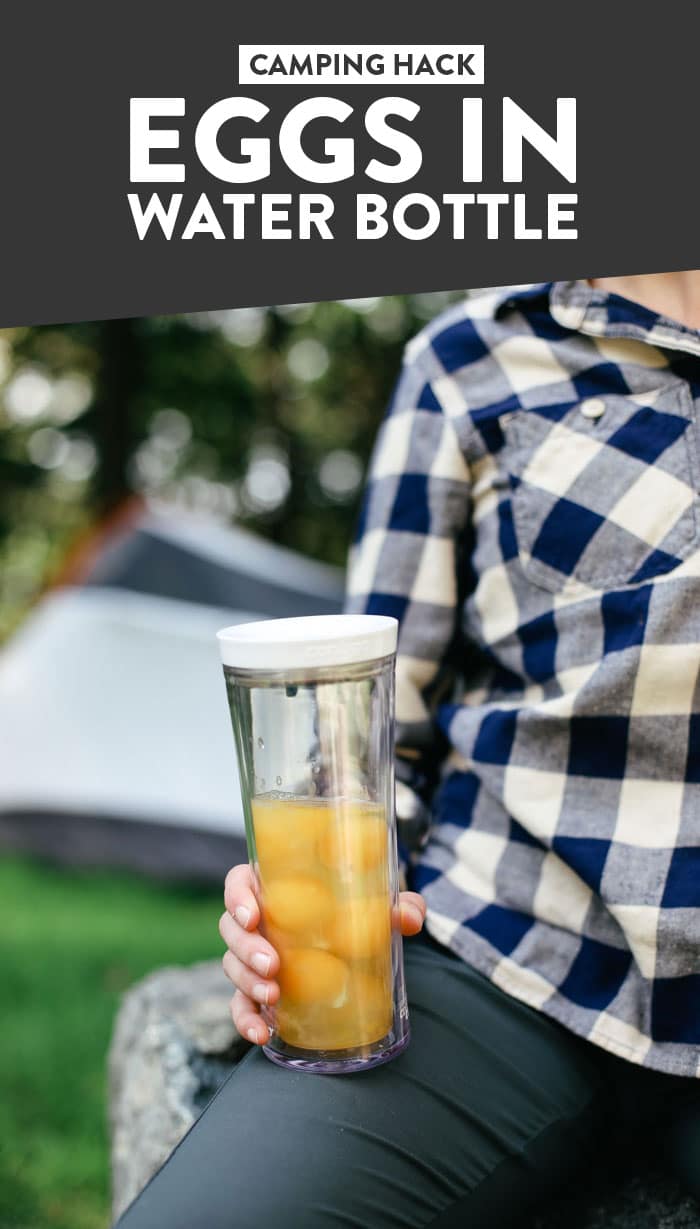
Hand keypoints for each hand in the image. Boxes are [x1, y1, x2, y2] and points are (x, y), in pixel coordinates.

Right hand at [219, 863, 426, 1044]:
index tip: (253, 916)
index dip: (237, 897)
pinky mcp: (257, 990)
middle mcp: (256, 921)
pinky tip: (261, 1032)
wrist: (357, 948)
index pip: (238, 883)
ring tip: (273, 996)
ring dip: (247, 982)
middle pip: (231, 928)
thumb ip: (399, 905)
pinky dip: (245, 1019)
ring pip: (232, 965)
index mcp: (273, 888)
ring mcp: (252, 957)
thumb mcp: (379, 906)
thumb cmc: (357, 913)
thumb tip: (409, 917)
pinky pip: (240, 1004)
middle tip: (274, 964)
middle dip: (246, 948)